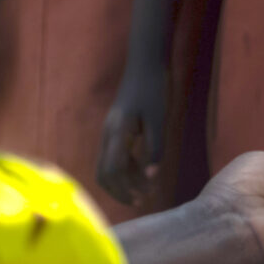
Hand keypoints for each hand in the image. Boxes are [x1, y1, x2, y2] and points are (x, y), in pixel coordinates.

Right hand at [98, 67, 168, 207]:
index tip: (142, 198)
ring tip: (147, 190)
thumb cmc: (154, 88)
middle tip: (142, 200)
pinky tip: (144, 174)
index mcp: (117, 131)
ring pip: (109, 165)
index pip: (113, 170)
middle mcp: (108, 133)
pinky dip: (127, 168)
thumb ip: (155, 147)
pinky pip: (116, 155)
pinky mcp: (117, 129)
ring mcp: (110, 131)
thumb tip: (153, 176)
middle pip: (104, 172)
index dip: (125, 188)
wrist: (146, 63)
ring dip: (125, 180)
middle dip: (120, 190)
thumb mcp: (159, 118)